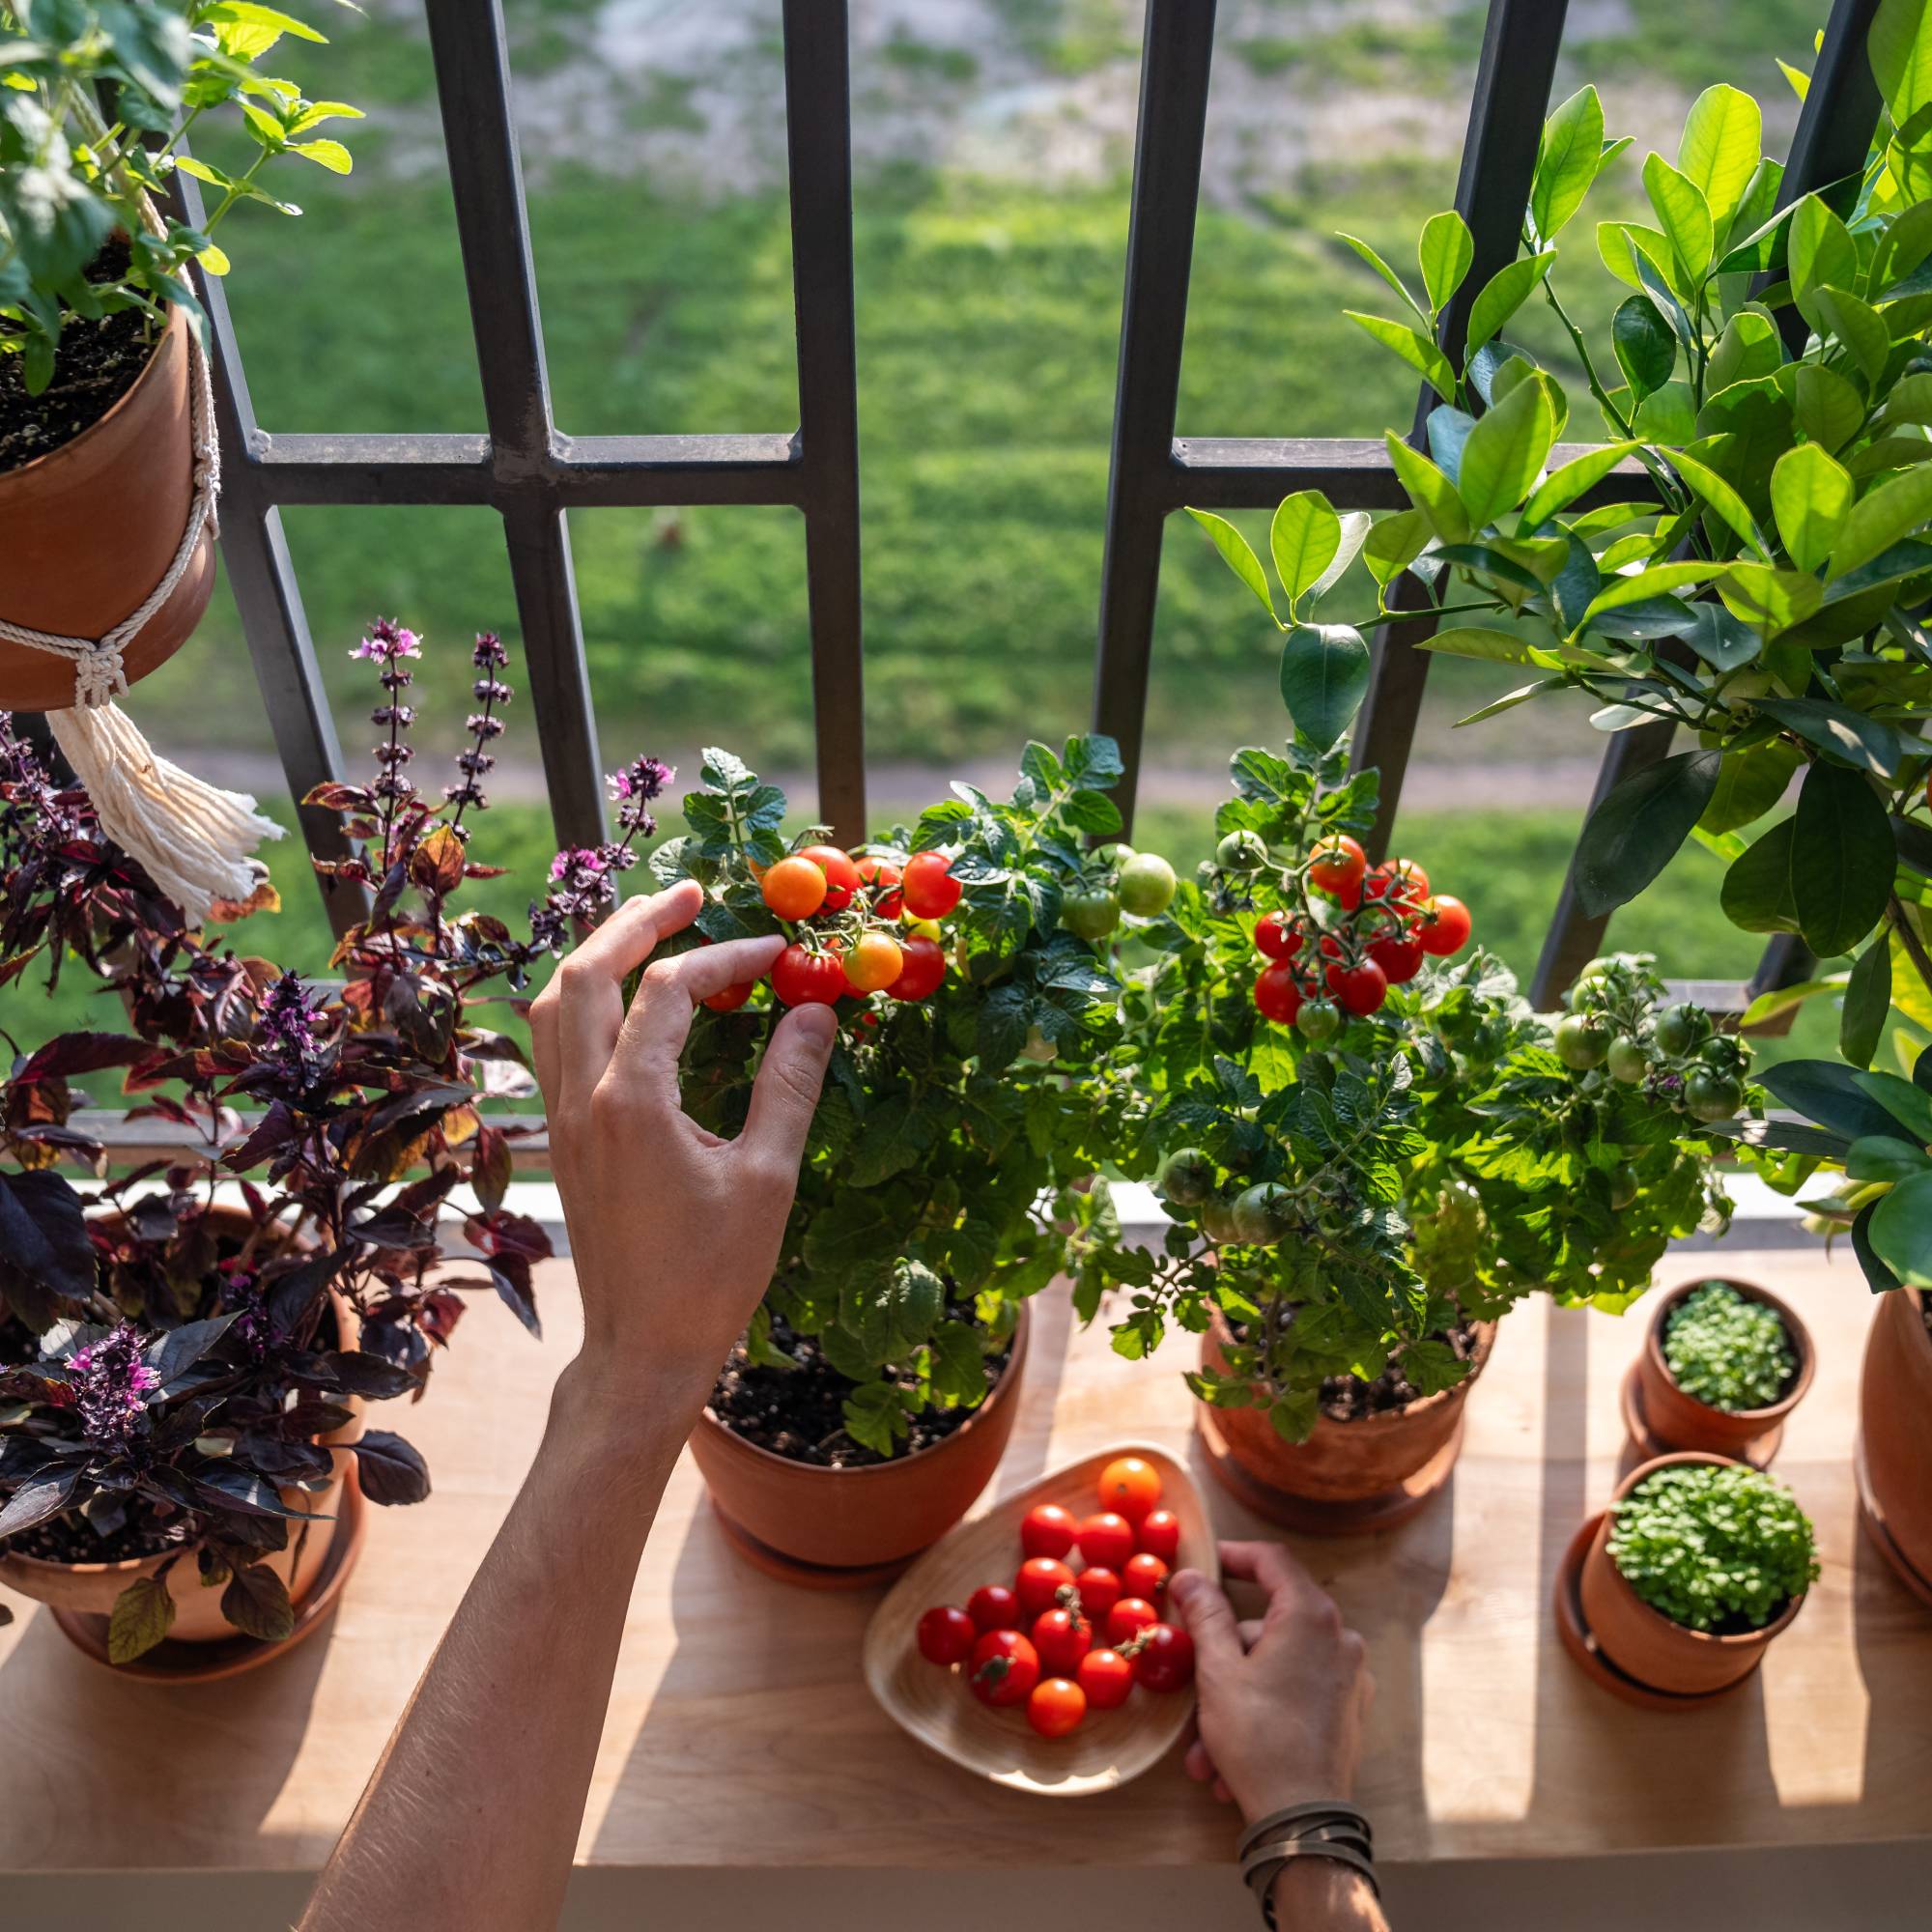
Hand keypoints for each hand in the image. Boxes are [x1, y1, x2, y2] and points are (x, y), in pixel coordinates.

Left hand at [528, 880, 834, 1422]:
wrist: (642, 1349)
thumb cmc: (712, 1274)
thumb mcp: (768, 1176)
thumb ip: (789, 1084)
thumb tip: (816, 1010)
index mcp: (631, 1101)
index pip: (671, 988)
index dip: (726, 956)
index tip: (778, 956)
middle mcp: (582, 1098)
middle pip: (586, 972)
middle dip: (638, 921)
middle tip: (691, 893)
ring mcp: (562, 1119)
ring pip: (554, 1004)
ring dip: (600, 955)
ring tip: (650, 928)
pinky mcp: (562, 1141)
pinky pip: (552, 1045)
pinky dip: (582, 1003)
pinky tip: (622, 1005)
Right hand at [1169, 1540, 1373, 1822]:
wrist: (1305, 1819)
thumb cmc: (1258, 1737)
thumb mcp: (1219, 1671)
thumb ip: (1206, 1615)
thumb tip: (1189, 1576)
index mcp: (1311, 1616)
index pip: (1272, 1561)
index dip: (1235, 1555)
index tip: (1204, 1565)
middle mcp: (1340, 1637)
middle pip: (1268, 1625)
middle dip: (1222, 1659)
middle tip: (1189, 1684)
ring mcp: (1350, 1675)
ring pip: (1277, 1667)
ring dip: (1235, 1699)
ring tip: (1205, 1750)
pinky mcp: (1350, 1709)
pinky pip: (1296, 1692)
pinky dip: (1263, 1711)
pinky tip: (1231, 1757)